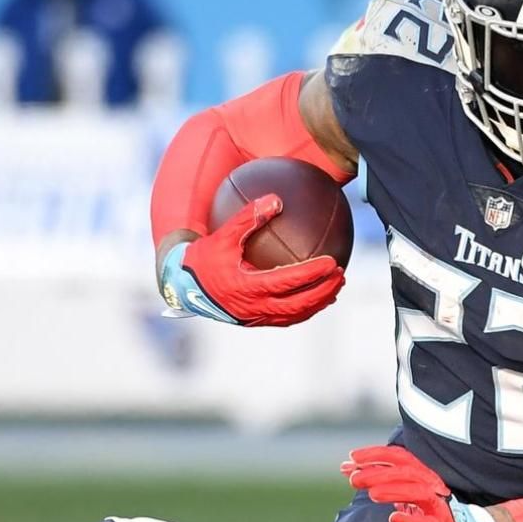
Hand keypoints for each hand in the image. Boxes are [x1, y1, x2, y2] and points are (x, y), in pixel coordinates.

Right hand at [158, 195, 344, 326]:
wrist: (181, 288)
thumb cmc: (202, 259)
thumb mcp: (222, 236)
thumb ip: (247, 218)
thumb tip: (276, 200)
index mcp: (247, 287)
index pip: (288, 281)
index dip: (312, 274)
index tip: (332, 261)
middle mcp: (253, 307)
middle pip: (298, 304)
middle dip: (323, 291)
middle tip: (341, 275)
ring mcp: (254, 317)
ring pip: (294, 315)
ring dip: (317, 303)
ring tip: (335, 289)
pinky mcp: (253, 321)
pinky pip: (284, 318)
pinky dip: (302, 309)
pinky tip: (313, 297)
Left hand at [341, 445, 504, 521]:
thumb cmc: (424, 514)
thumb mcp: (399, 494)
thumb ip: (375, 480)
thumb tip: (345, 466)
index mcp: (421, 475)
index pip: (400, 457)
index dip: (376, 454)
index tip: (352, 456)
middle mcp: (430, 486)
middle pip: (406, 472)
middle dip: (379, 473)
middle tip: (354, 478)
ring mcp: (437, 508)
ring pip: (417, 493)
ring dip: (393, 491)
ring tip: (371, 494)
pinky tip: (393, 519)